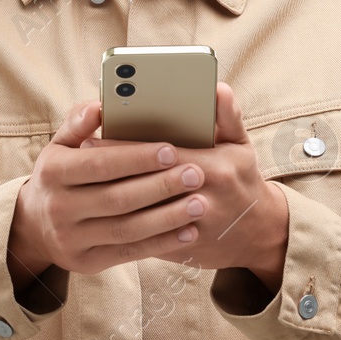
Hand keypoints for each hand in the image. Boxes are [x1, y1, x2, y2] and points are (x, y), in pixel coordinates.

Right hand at [7, 98, 210, 285]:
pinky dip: (162, 242)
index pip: (99, 164)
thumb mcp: (60, 145)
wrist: (34, 225)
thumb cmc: (59, 175)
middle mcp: (59, 207)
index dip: (136, 158)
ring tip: (200, 204)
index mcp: (54, 172)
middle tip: (195, 174)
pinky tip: (189, 231)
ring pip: (127, 229)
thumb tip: (100, 106)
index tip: (171, 150)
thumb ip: (78, 122)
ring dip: (168, 217)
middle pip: (117, 198)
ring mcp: (72, 238)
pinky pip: (129, 252)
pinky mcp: (87, 262)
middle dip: (161, 186)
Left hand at [71, 83, 289, 292]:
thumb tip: (218, 89)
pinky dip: (122, 223)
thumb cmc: (242, 181)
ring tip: (84, 183)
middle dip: (111, 170)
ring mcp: (189, 228)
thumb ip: (228, 116)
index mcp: (213, 168)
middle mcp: (201, 199)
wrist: (258, 235)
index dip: (125, 148)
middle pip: (145, 183)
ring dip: (110, 197)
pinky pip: (145, 238)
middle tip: (82, 158)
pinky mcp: (179, 250)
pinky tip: (101, 211)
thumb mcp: (241, 145)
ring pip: (140, 213)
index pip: (160, 155)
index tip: (95, 139)